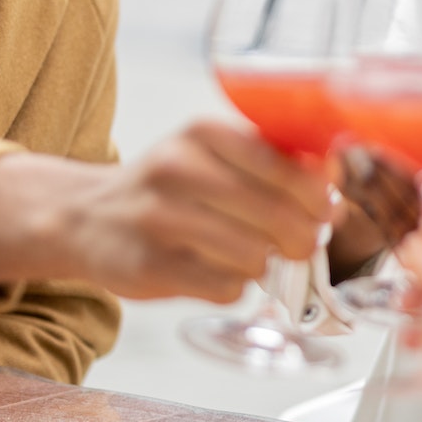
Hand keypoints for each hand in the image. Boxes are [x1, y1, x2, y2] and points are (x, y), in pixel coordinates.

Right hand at [0, 121, 331, 302]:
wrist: (84, 216)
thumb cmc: (167, 189)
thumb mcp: (214, 156)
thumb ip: (274, 166)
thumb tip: (337, 192)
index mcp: (204, 133)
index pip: (290, 171)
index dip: (318, 199)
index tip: (325, 212)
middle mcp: (178, 168)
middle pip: (279, 217)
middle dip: (299, 237)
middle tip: (295, 243)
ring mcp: (159, 219)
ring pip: (255, 257)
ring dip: (261, 264)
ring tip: (244, 255)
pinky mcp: (149, 266)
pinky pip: (225, 288)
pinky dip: (232, 287)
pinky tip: (214, 271)